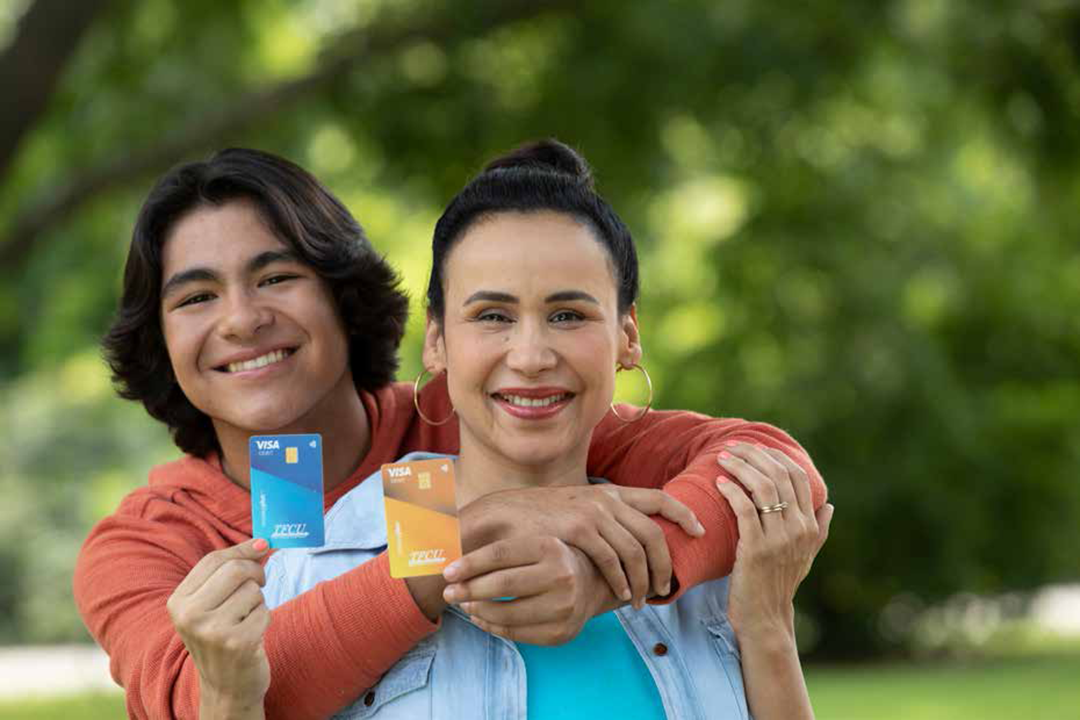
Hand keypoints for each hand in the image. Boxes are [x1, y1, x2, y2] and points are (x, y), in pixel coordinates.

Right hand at [166, 538, 271, 717]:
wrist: (227, 687)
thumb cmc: (223, 636)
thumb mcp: (213, 604)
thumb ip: (230, 571)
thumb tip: (262, 542)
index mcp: (178, 602)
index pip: (214, 559)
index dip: (242, 549)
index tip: (262, 545)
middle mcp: (189, 616)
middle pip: (235, 570)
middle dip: (256, 573)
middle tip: (260, 583)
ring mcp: (212, 631)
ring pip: (253, 591)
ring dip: (259, 602)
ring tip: (246, 620)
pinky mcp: (237, 644)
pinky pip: (265, 611)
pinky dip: (265, 619)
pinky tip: (252, 635)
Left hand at [442, 535, 615, 644]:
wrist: (593, 583)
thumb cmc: (551, 559)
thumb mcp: (535, 542)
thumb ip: (502, 546)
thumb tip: (453, 547)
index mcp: (551, 546)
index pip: (500, 554)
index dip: (469, 563)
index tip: (447, 572)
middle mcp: (561, 575)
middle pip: (502, 584)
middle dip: (468, 589)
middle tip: (448, 592)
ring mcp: (564, 607)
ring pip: (505, 613)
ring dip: (477, 609)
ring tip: (464, 604)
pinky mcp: (561, 633)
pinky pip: (515, 633)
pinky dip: (491, 626)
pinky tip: (480, 617)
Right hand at [459, 484, 703, 609]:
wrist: (501, 516)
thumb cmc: (538, 520)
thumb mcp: (575, 510)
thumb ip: (602, 519)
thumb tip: (625, 537)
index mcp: (609, 492)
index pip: (659, 496)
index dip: (684, 514)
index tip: (699, 531)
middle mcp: (605, 499)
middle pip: (652, 532)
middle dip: (665, 563)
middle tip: (665, 588)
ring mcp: (592, 512)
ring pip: (636, 550)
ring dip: (643, 580)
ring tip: (641, 601)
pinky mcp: (578, 528)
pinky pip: (612, 559)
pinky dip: (622, 580)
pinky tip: (622, 595)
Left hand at [715, 443, 833, 641]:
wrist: (765, 616)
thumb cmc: (780, 583)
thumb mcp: (806, 556)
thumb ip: (819, 529)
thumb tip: (829, 505)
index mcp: (810, 525)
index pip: (798, 477)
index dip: (776, 456)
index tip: (754, 447)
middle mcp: (799, 529)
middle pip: (779, 476)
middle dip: (754, 455)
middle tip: (732, 446)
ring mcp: (778, 539)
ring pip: (762, 488)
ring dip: (740, 467)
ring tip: (722, 458)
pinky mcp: (756, 548)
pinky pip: (744, 509)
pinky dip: (731, 490)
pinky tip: (719, 482)